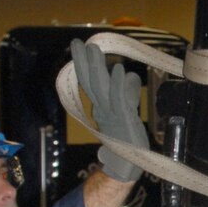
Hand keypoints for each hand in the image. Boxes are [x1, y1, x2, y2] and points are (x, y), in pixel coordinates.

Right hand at [70, 39, 147, 182]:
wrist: (128, 163)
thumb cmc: (127, 137)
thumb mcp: (127, 110)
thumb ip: (127, 93)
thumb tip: (130, 75)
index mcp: (101, 107)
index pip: (89, 82)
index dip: (83, 64)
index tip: (77, 46)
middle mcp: (103, 108)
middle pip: (91, 82)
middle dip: (84, 62)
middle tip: (78, 43)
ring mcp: (112, 113)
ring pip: (102, 88)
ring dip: (97, 68)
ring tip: (93, 49)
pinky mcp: (124, 119)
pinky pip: (120, 99)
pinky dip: (119, 84)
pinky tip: (118, 69)